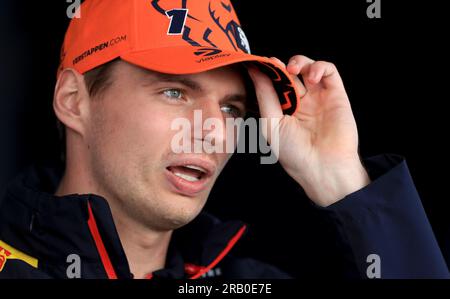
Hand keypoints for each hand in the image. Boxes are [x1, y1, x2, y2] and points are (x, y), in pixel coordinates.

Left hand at [247, 55, 370, 206]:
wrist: (323, 166)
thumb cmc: (294, 152)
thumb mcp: (271, 123)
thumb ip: (264, 95)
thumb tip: (254, 71)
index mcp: (284, 111)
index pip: (274, 85)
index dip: (267, 73)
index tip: (259, 65)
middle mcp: (301, 104)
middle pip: (290, 74)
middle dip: (281, 67)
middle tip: (275, 66)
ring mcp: (319, 98)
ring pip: (309, 68)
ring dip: (300, 62)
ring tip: (293, 70)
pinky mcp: (336, 95)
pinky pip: (330, 72)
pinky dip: (320, 67)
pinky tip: (312, 77)